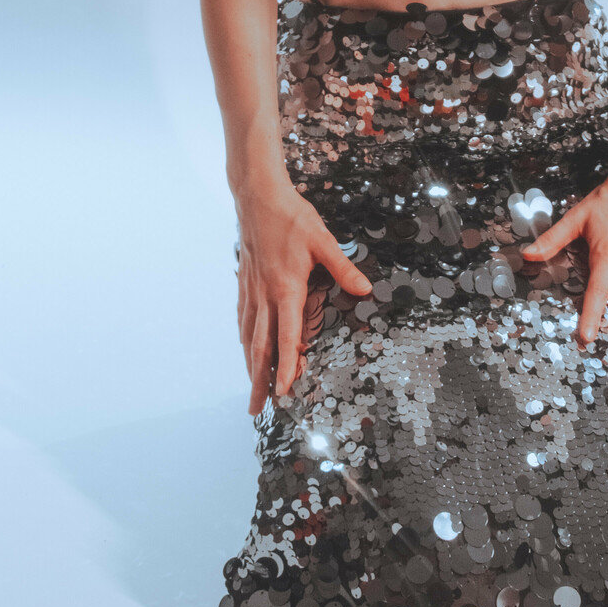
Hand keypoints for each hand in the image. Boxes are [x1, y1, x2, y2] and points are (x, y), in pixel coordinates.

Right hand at [235, 175, 373, 414]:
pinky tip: (245, 349)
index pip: (285, 337)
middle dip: (259, 381)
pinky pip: (243, 319)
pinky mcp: (245, 282)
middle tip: (258, 410)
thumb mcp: (323, 240)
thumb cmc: (292, 217)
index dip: (285, 367)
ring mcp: (251, 289)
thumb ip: (343, 268)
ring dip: (250, 366)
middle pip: (260, 347)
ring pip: (248, 336)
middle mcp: (265, 295)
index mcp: (285, 288)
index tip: (284, 393)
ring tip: (252, 390)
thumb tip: (365, 291)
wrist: (257, 196)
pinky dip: (244, 340)